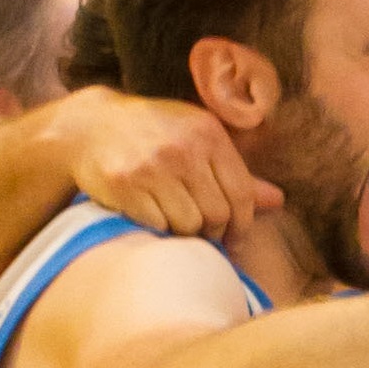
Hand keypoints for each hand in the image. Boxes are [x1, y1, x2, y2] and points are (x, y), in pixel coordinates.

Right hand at [55, 90, 280, 240]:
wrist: (90, 126)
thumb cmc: (153, 135)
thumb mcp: (197, 140)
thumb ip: (236, 172)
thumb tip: (278, 201)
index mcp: (208, 132)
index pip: (242, 195)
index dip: (242, 226)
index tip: (234, 241)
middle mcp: (183, 147)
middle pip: (217, 216)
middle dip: (212, 232)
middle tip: (200, 233)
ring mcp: (153, 165)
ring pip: (188, 225)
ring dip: (183, 231)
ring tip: (172, 217)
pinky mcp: (126, 184)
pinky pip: (157, 226)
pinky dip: (156, 227)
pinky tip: (148, 212)